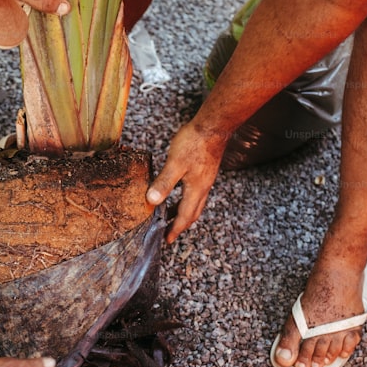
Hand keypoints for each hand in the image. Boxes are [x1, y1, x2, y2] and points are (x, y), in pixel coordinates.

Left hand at [146, 123, 226, 242]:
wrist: (214, 126)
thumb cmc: (195, 143)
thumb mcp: (174, 164)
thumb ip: (164, 183)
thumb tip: (152, 201)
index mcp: (196, 190)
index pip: (184, 216)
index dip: (175, 229)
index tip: (167, 240)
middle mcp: (203, 188)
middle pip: (192, 213)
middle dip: (180, 225)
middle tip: (168, 232)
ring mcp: (206, 180)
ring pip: (195, 203)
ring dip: (183, 212)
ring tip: (169, 215)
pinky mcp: (206, 171)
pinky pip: (196, 193)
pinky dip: (187, 199)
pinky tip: (179, 192)